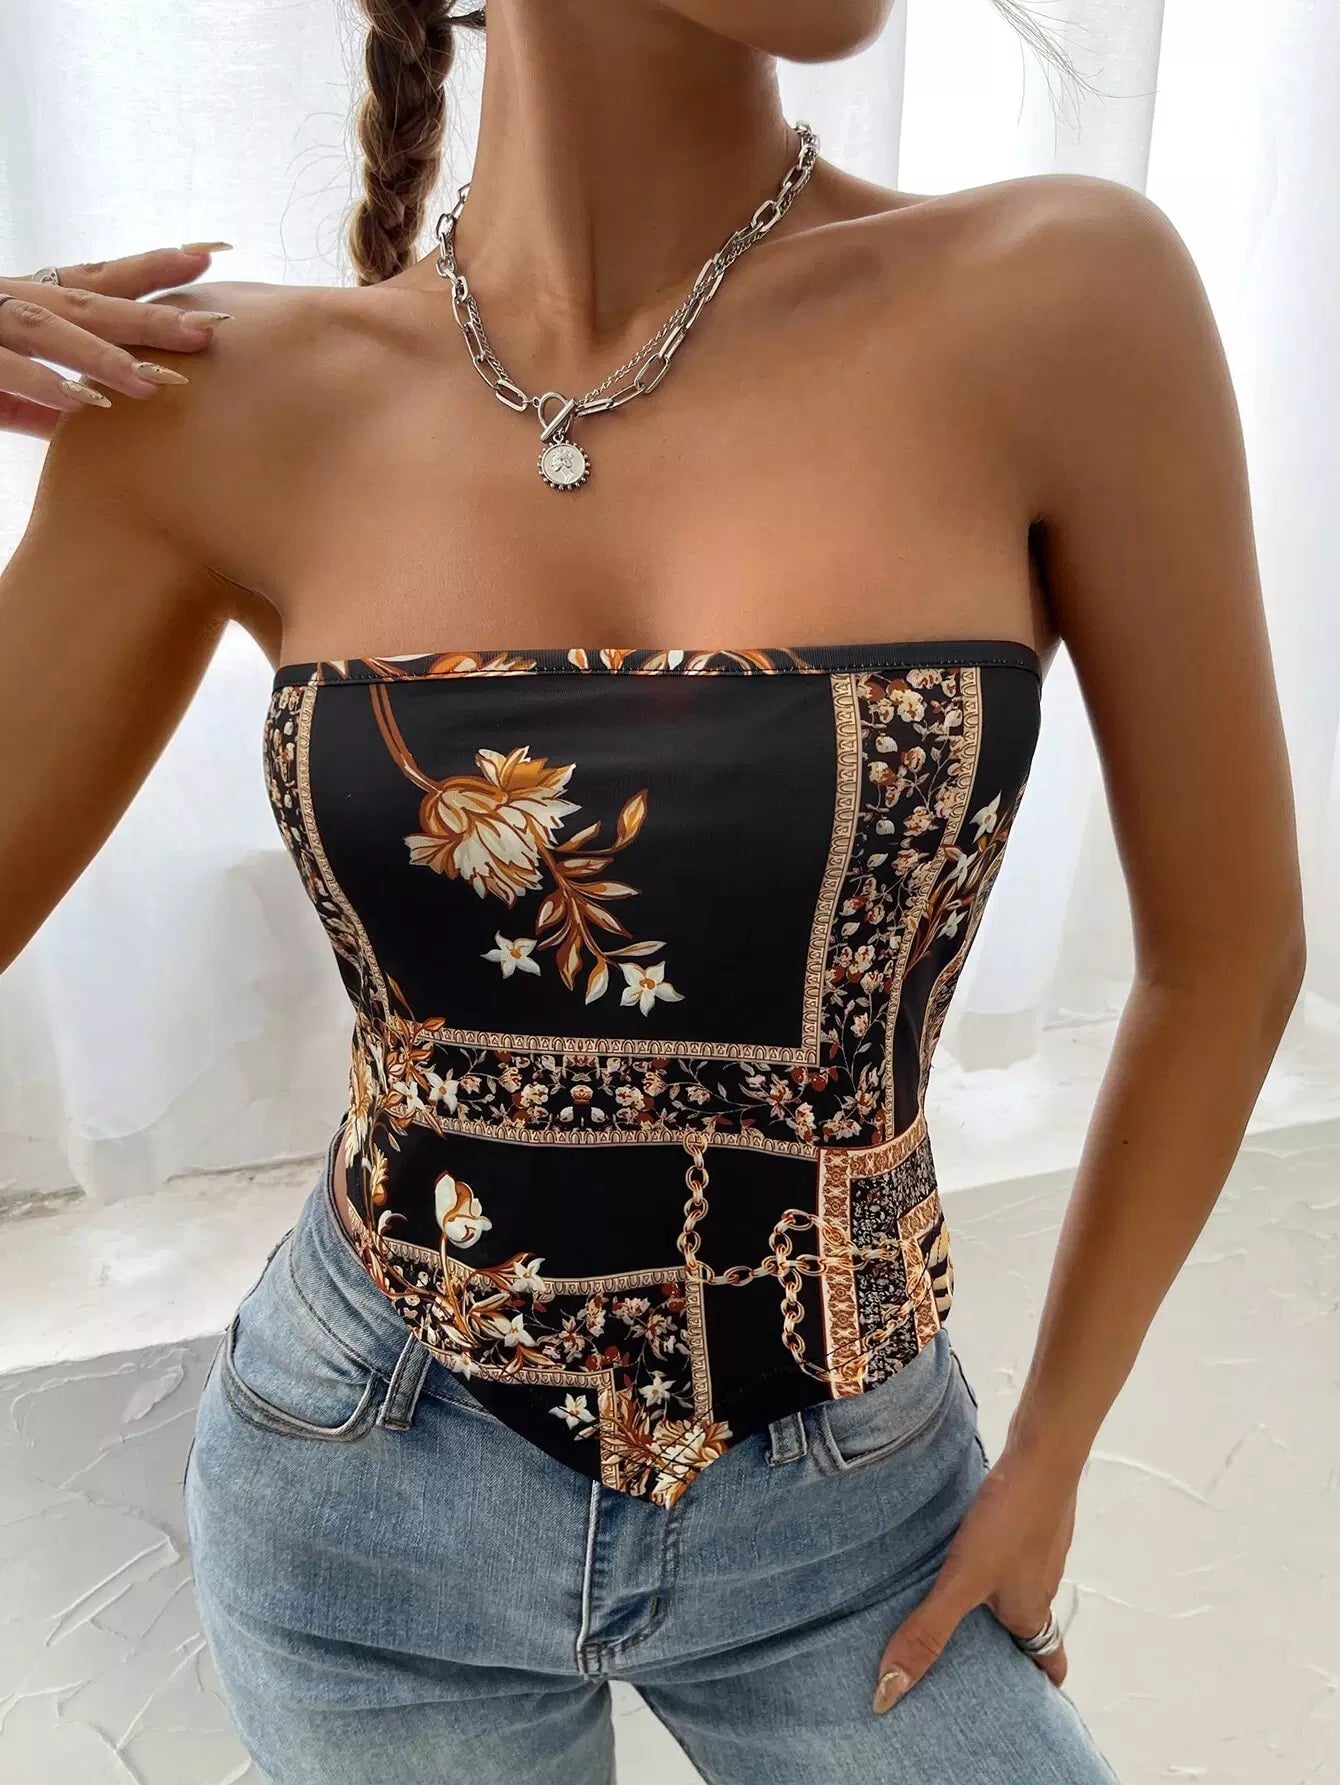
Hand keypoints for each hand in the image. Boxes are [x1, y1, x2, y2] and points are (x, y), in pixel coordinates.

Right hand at [0, 245, 232, 438]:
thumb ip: (45, 399)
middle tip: (206, 330)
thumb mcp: (8, 375)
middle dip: (148, 318)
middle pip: (88, 304)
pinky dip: (39, 382)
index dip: (150, 268)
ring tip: (151, 381)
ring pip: (47, 330)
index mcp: (32, 301)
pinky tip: (80, 401)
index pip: (97, 280)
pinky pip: (3, 368)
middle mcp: (11, 300)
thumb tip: (95, 419)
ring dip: (102, 355)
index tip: (206, 258)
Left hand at [872, 1444, 1079, 1713]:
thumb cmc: (1009, 1524)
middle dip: (1006, 1647)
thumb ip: (928, 1632)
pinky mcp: (1032, 1520)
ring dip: (998, 1602)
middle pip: (1031, 1630)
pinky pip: (1014, 1552)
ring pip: (1022, 1589)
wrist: (1042, 1456)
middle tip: (971, 1657)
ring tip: (956, 1604)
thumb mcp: (961, 1582)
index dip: (1040, 1686)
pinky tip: (964, 1548)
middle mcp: (1041, 1588)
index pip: (1051, 1665)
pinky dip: (994, 1561)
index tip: (1020, 1701)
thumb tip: (889, 1693)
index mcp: (1030, 1615)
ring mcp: (1041, 1551)